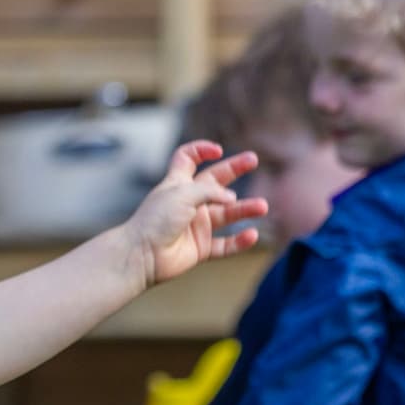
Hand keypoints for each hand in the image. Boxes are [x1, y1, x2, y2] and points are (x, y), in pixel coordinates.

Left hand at [120, 141, 266, 286]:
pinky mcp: (200, 248)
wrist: (141, 254)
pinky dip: (239, 241)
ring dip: (245, 209)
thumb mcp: (182, 193)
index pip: (187, 159)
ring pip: (227, 214)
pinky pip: (225, 244)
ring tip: (262, 206)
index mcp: (177, 184)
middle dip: (234, 168)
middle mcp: (188, 202)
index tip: (217, 150)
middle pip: (215, 181)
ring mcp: (195, 225)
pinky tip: (251, 234)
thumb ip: (210, 191)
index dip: (201, 150)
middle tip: (253, 159)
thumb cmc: (155, 220)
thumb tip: (231, 199)